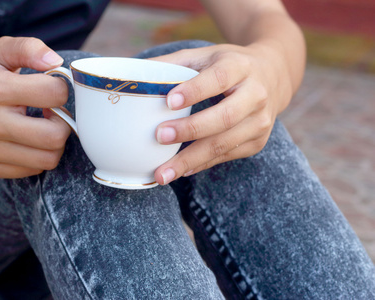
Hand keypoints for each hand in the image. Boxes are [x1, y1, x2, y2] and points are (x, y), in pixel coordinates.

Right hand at [0, 37, 70, 177]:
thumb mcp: (1, 51)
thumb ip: (29, 48)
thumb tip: (55, 62)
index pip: (54, 95)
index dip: (61, 90)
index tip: (52, 90)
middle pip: (55, 136)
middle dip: (64, 124)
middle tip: (53, 114)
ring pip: (49, 158)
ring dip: (54, 143)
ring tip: (44, 128)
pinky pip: (35, 169)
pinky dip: (39, 156)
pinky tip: (30, 141)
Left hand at [152, 43, 294, 184]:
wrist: (273, 77)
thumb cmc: (229, 66)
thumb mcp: (206, 56)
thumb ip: (173, 64)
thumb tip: (133, 77)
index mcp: (240, 67)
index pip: (218, 79)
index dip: (195, 91)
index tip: (169, 101)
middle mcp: (256, 94)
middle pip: (224, 117)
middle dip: (190, 130)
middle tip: (159, 137)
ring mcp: (260, 122)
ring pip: (224, 144)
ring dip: (191, 160)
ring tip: (162, 173)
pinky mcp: (257, 142)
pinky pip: (225, 156)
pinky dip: (201, 165)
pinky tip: (180, 170)